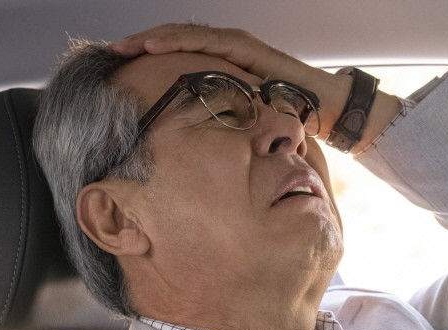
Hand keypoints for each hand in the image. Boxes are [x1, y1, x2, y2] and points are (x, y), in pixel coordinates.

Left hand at [110, 24, 401, 152]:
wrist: (337, 115)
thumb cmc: (299, 128)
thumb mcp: (252, 138)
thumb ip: (228, 143)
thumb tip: (200, 172)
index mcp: (228, 78)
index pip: (183, 67)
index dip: (152, 69)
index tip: (120, 79)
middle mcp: (231, 61)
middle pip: (179, 47)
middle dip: (143, 48)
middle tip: (111, 55)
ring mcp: (242, 53)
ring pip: (189, 39)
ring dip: (154, 40)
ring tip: (126, 47)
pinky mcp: (252, 52)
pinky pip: (210, 43)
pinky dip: (180, 42)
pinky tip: (155, 46)